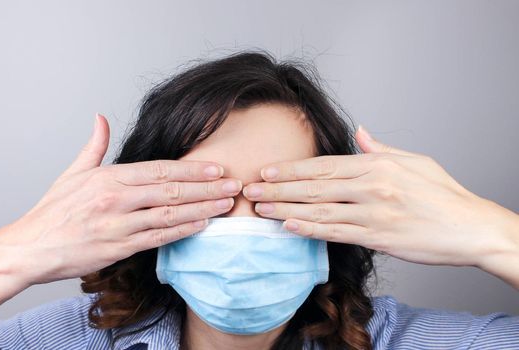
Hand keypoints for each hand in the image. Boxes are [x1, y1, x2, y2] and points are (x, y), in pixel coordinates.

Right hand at [0, 113, 241, 285]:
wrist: (29, 248)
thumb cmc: (51, 213)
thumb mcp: (71, 174)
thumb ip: (93, 146)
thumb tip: (101, 118)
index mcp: (108, 177)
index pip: (160, 170)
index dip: (191, 169)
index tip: (215, 168)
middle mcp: (115, 198)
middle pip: (171, 190)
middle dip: (206, 187)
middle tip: (233, 185)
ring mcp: (118, 224)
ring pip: (169, 214)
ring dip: (202, 209)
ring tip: (226, 204)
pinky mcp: (118, 248)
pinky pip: (157, 238)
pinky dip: (182, 231)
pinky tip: (202, 226)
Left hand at [242, 125, 518, 270]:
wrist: (472, 227)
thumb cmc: (444, 195)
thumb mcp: (415, 161)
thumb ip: (381, 148)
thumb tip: (360, 131)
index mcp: (377, 164)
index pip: (324, 165)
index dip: (292, 168)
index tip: (267, 170)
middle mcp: (372, 185)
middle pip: (314, 185)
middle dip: (278, 187)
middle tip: (249, 188)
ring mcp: (374, 212)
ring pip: (319, 208)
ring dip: (285, 208)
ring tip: (259, 208)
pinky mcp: (378, 236)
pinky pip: (336, 232)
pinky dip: (309, 229)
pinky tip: (287, 227)